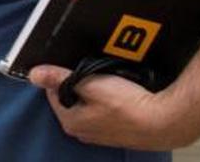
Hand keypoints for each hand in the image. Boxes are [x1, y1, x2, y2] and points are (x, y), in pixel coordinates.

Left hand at [29, 65, 199, 150]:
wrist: (165, 122)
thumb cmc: (129, 106)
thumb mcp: (90, 84)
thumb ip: (61, 78)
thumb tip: (34, 74)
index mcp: (70, 121)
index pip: (53, 92)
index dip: (61, 75)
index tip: (71, 65)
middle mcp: (82, 132)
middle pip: (70, 99)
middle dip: (78, 84)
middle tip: (94, 72)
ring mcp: (99, 134)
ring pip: (88, 105)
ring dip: (94, 92)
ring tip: (109, 82)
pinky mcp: (116, 133)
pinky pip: (104, 112)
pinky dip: (108, 102)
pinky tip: (120, 94)